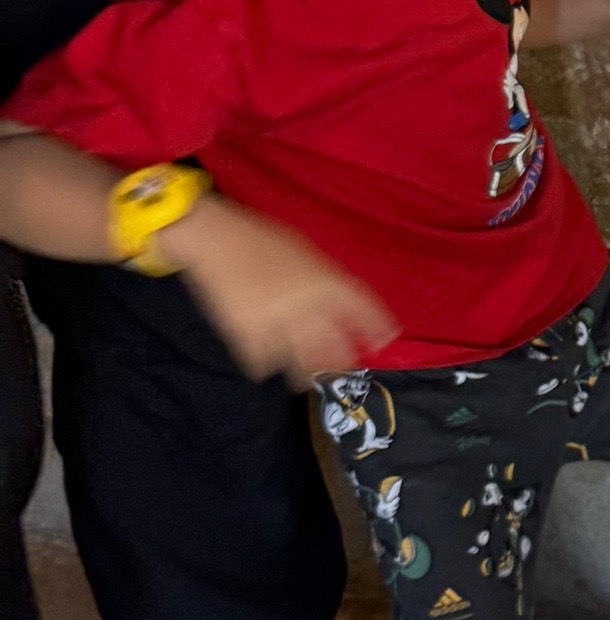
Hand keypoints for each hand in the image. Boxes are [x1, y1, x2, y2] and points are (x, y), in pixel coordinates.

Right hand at [164, 195, 395, 386]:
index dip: (376, 325)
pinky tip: (266, 366)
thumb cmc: (258, 239)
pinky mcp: (248, 335)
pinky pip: (263, 363)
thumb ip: (322, 277)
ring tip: (305, 380)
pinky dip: (265, 365)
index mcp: (322, 280)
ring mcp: (278, 324)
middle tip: (344, 367)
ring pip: (302, 363)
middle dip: (342, 362)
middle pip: (335, 347)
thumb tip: (336, 299)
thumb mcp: (301, 251)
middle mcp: (306, 306)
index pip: (361, 307)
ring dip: (306, 373)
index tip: (386, 338)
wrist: (214, 240)